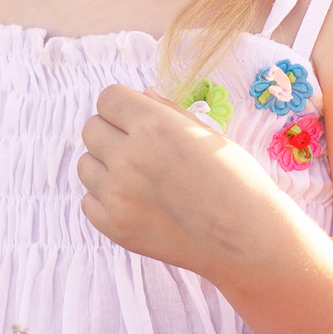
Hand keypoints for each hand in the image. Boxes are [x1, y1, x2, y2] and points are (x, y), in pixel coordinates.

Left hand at [77, 84, 293, 276]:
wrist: (247, 239)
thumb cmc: (236, 180)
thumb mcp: (207, 135)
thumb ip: (168, 112)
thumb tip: (143, 94)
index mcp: (153, 126)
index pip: (107, 98)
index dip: (123, 106)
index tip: (136, 118)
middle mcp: (129, 158)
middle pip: (91, 129)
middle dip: (112, 132)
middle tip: (139, 148)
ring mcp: (118, 196)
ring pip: (85, 164)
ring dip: (104, 165)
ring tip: (136, 176)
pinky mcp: (115, 227)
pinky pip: (88, 201)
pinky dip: (105, 199)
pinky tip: (135, 202)